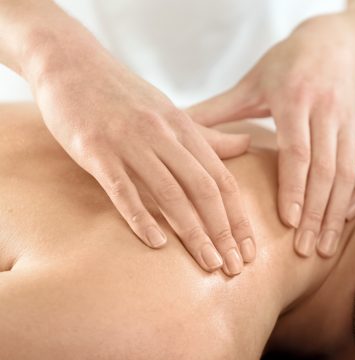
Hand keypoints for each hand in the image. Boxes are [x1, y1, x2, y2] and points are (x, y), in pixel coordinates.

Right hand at [30, 36, 256, 275]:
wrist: (70, 62)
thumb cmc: (124, 95)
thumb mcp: (172, 113)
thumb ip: (208, 137)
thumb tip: (247, 146)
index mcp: (185, 130)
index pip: (222, 181)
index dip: (240, 218)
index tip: (251, 251)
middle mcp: (163, 136)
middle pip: (204, 190)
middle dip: (224, 232)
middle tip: (235, 267)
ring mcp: (130, 142)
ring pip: (170, 193)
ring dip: (193, 232)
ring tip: (209, 263)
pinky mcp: (95, 149)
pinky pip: (122, 188)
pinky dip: (140, 217)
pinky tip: (156, 244)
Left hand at [188, 15, 354, 257]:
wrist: (335, 42)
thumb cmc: (286, 65)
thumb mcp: (251, 83)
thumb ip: (217, 111)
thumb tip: (175, 131)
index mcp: (295, 98)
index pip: (297, 151)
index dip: (293, 188)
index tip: (286, 222)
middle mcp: (327, 111)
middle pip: (325, 169)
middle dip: (315, 212)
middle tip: (303, 249)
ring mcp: (350, 123)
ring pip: (347, 173)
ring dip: (337, 213)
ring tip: (324, 247)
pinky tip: (348, 217)